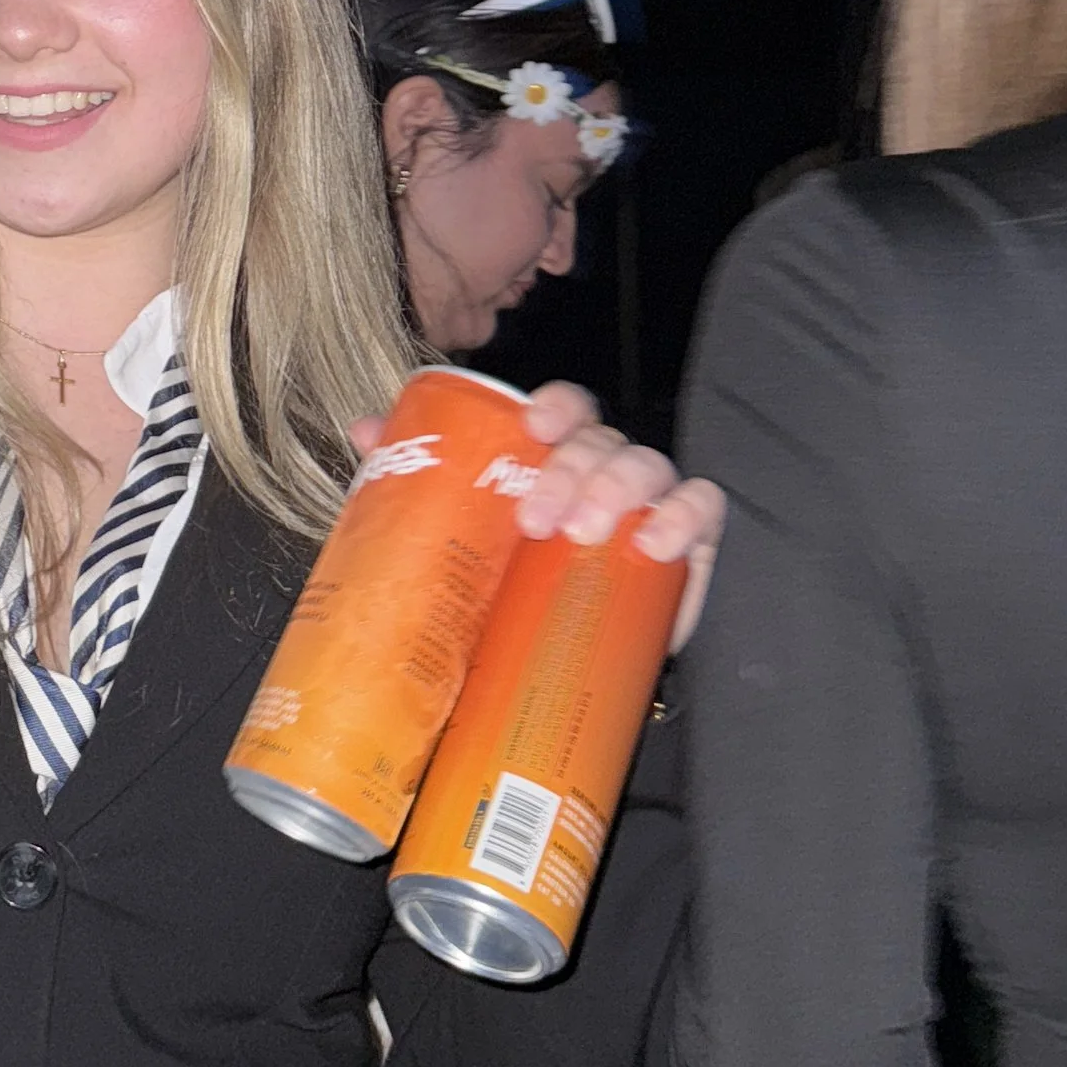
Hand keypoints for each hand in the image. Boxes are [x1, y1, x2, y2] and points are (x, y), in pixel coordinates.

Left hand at [346, 378, 723, 648]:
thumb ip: (419, 478)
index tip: (533, 425)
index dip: (556, 405)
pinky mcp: (689, 545)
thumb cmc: (513, 580)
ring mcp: (651, 501)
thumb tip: (365, 430)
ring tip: (587, 534)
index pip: (568, 408)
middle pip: (602, 441)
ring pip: (650, 465)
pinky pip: (701, 507)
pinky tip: (655, 542)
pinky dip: (683, 517)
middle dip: (573, 470)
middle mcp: (606, 469)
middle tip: (538, 519)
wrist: (563, 661)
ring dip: (617, 491)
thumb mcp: (464, 529)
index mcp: (558, 457)